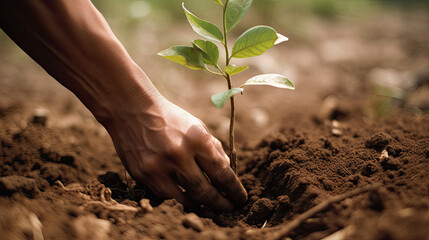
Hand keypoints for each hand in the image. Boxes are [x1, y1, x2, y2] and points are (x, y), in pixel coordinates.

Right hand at [105, 97, 246, 210]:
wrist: (131, 109)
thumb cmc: (170, 118)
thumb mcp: (197, 126)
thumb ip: (213, 149)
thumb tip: (227, 172)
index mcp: (197, 139)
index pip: (222, 173)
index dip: (234, 190)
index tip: (240, 198)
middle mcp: (178, 154)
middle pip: (205, 192)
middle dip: (220, 204)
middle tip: (228, 208)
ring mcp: (158, 166)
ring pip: (185, 199)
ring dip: (199, 204)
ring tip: (207, 204)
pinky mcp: (142, 174)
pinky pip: (165, 194)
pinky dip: (176, 195)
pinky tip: (182, 192)